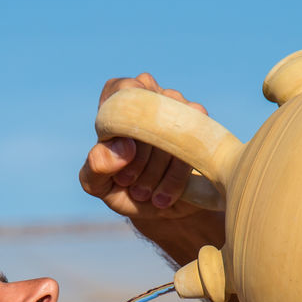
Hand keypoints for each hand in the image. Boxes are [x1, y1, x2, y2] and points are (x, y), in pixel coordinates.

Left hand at [79, 73, 215, 221]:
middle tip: (127, 182)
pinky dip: (175, 176)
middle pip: (147, 117)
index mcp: (121, 101)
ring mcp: (181, 109)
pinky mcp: (203, 129)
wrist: (159, 212)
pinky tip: (163, 195)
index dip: (121, 122)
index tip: (122, 153)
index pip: (122, 89)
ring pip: (170, 131)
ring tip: (143, 193)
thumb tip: (125, 147)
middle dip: (136, 158)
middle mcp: (153, 98)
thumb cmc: (123, 190)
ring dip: (155, 170)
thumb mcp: (98, 184)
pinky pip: (191, 145)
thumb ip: (97, 165)